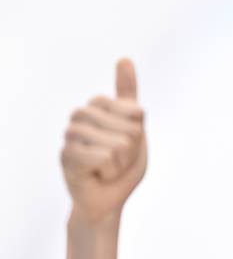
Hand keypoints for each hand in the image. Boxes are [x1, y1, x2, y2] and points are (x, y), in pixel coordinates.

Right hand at [60, 58, 147, 222]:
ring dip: (122, 164)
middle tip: (117, 160)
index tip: (129, 144)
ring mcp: (71, 133)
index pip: (136, 112)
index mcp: (99, 104)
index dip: (139, 133)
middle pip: (131, 129)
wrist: (107, 200)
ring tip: (108, 168)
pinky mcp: (66, 155)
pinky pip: (106, 158)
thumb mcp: (136, 129)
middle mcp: (82, 114)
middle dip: (132, 151)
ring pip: (120, 144)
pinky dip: (111, 172)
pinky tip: (98, 175)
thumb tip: (123, 57)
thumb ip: (129, 96)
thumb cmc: (122, 166)